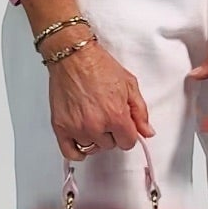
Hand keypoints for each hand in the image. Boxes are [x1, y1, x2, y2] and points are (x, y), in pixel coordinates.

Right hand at [47, 39, 154, 160]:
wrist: (74, 56)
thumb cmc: (98, 66)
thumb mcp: (129, 85)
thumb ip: (141, 112)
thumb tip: (147, 132)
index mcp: (116, 116)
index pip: (128, 143)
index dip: (128, 134)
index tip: (124, 127)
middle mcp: (96, 125)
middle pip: (110, 145)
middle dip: (111, 133)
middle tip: (106, 116)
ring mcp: (77, 127)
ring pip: (92, 147)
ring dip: (94, 138)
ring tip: (92, 120)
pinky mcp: (60, 126)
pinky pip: (70, 152)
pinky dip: (77, 151)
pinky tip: (81, 142)